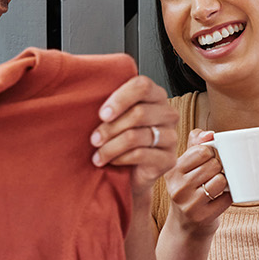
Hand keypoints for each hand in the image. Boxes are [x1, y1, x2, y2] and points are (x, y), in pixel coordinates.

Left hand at [90, 76, 178, 197]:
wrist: (130, 173)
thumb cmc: (118, 138)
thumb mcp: (114, 117)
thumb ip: (109, 104)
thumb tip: (87, 93)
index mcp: (156, 96)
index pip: (143, 86)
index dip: (120, 98)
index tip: (102, 114)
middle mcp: (168, 114)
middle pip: (139, 113)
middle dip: (110, 128)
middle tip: (94, 139)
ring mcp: (171, 137)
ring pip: (136, 136)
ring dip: (111, 147)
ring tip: (98, 155)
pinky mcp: (169, 159)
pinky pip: (141, 154)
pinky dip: (120, 158)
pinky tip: (112, 161)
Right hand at [165, 128, 230, 235]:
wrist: (185, 226)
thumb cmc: (188, 190)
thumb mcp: (185, 166)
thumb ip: (195, 145)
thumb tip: (209, 133)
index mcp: (172, 171)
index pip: (202, 151)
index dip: (211, 153)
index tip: (208, 160)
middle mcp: (177, 187)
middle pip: (214, 165)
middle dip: (219, 168)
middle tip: (213, 175)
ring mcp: (189, 204)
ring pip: (221, 180)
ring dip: (224, 182)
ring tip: (216, 187)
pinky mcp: (202, 217)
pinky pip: (227, 198)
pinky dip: (228, 197)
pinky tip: (218, 199)